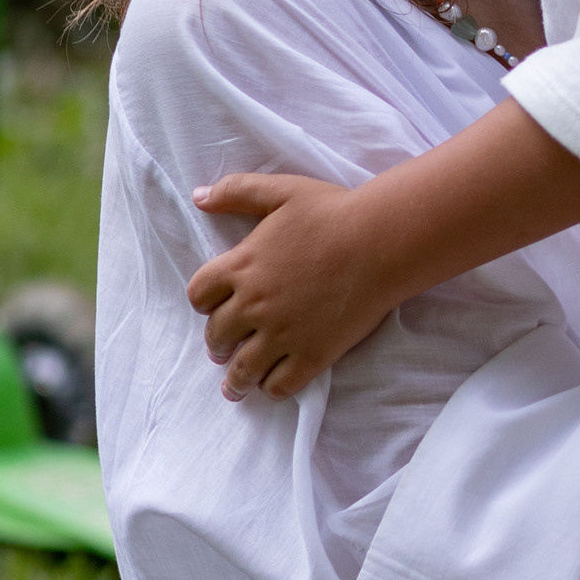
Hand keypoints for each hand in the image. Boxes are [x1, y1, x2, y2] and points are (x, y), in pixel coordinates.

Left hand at [186, 170, 390, 400]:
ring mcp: (282, 334)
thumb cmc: (333, 213)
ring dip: (235, 379)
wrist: (381, 242)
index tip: (212, 306)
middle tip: (222, 348)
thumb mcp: (281, 191)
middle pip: (217, 335)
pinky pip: (280, 385)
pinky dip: (270, 388)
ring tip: (236, 385)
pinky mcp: (312, 354)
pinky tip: (272, 385)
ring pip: (244, 369)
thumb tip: (199, 196)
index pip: (199, 295)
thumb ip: (237, 191)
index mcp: (241, 266)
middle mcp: (254, 305)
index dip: (203, 302)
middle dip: (217, 343)